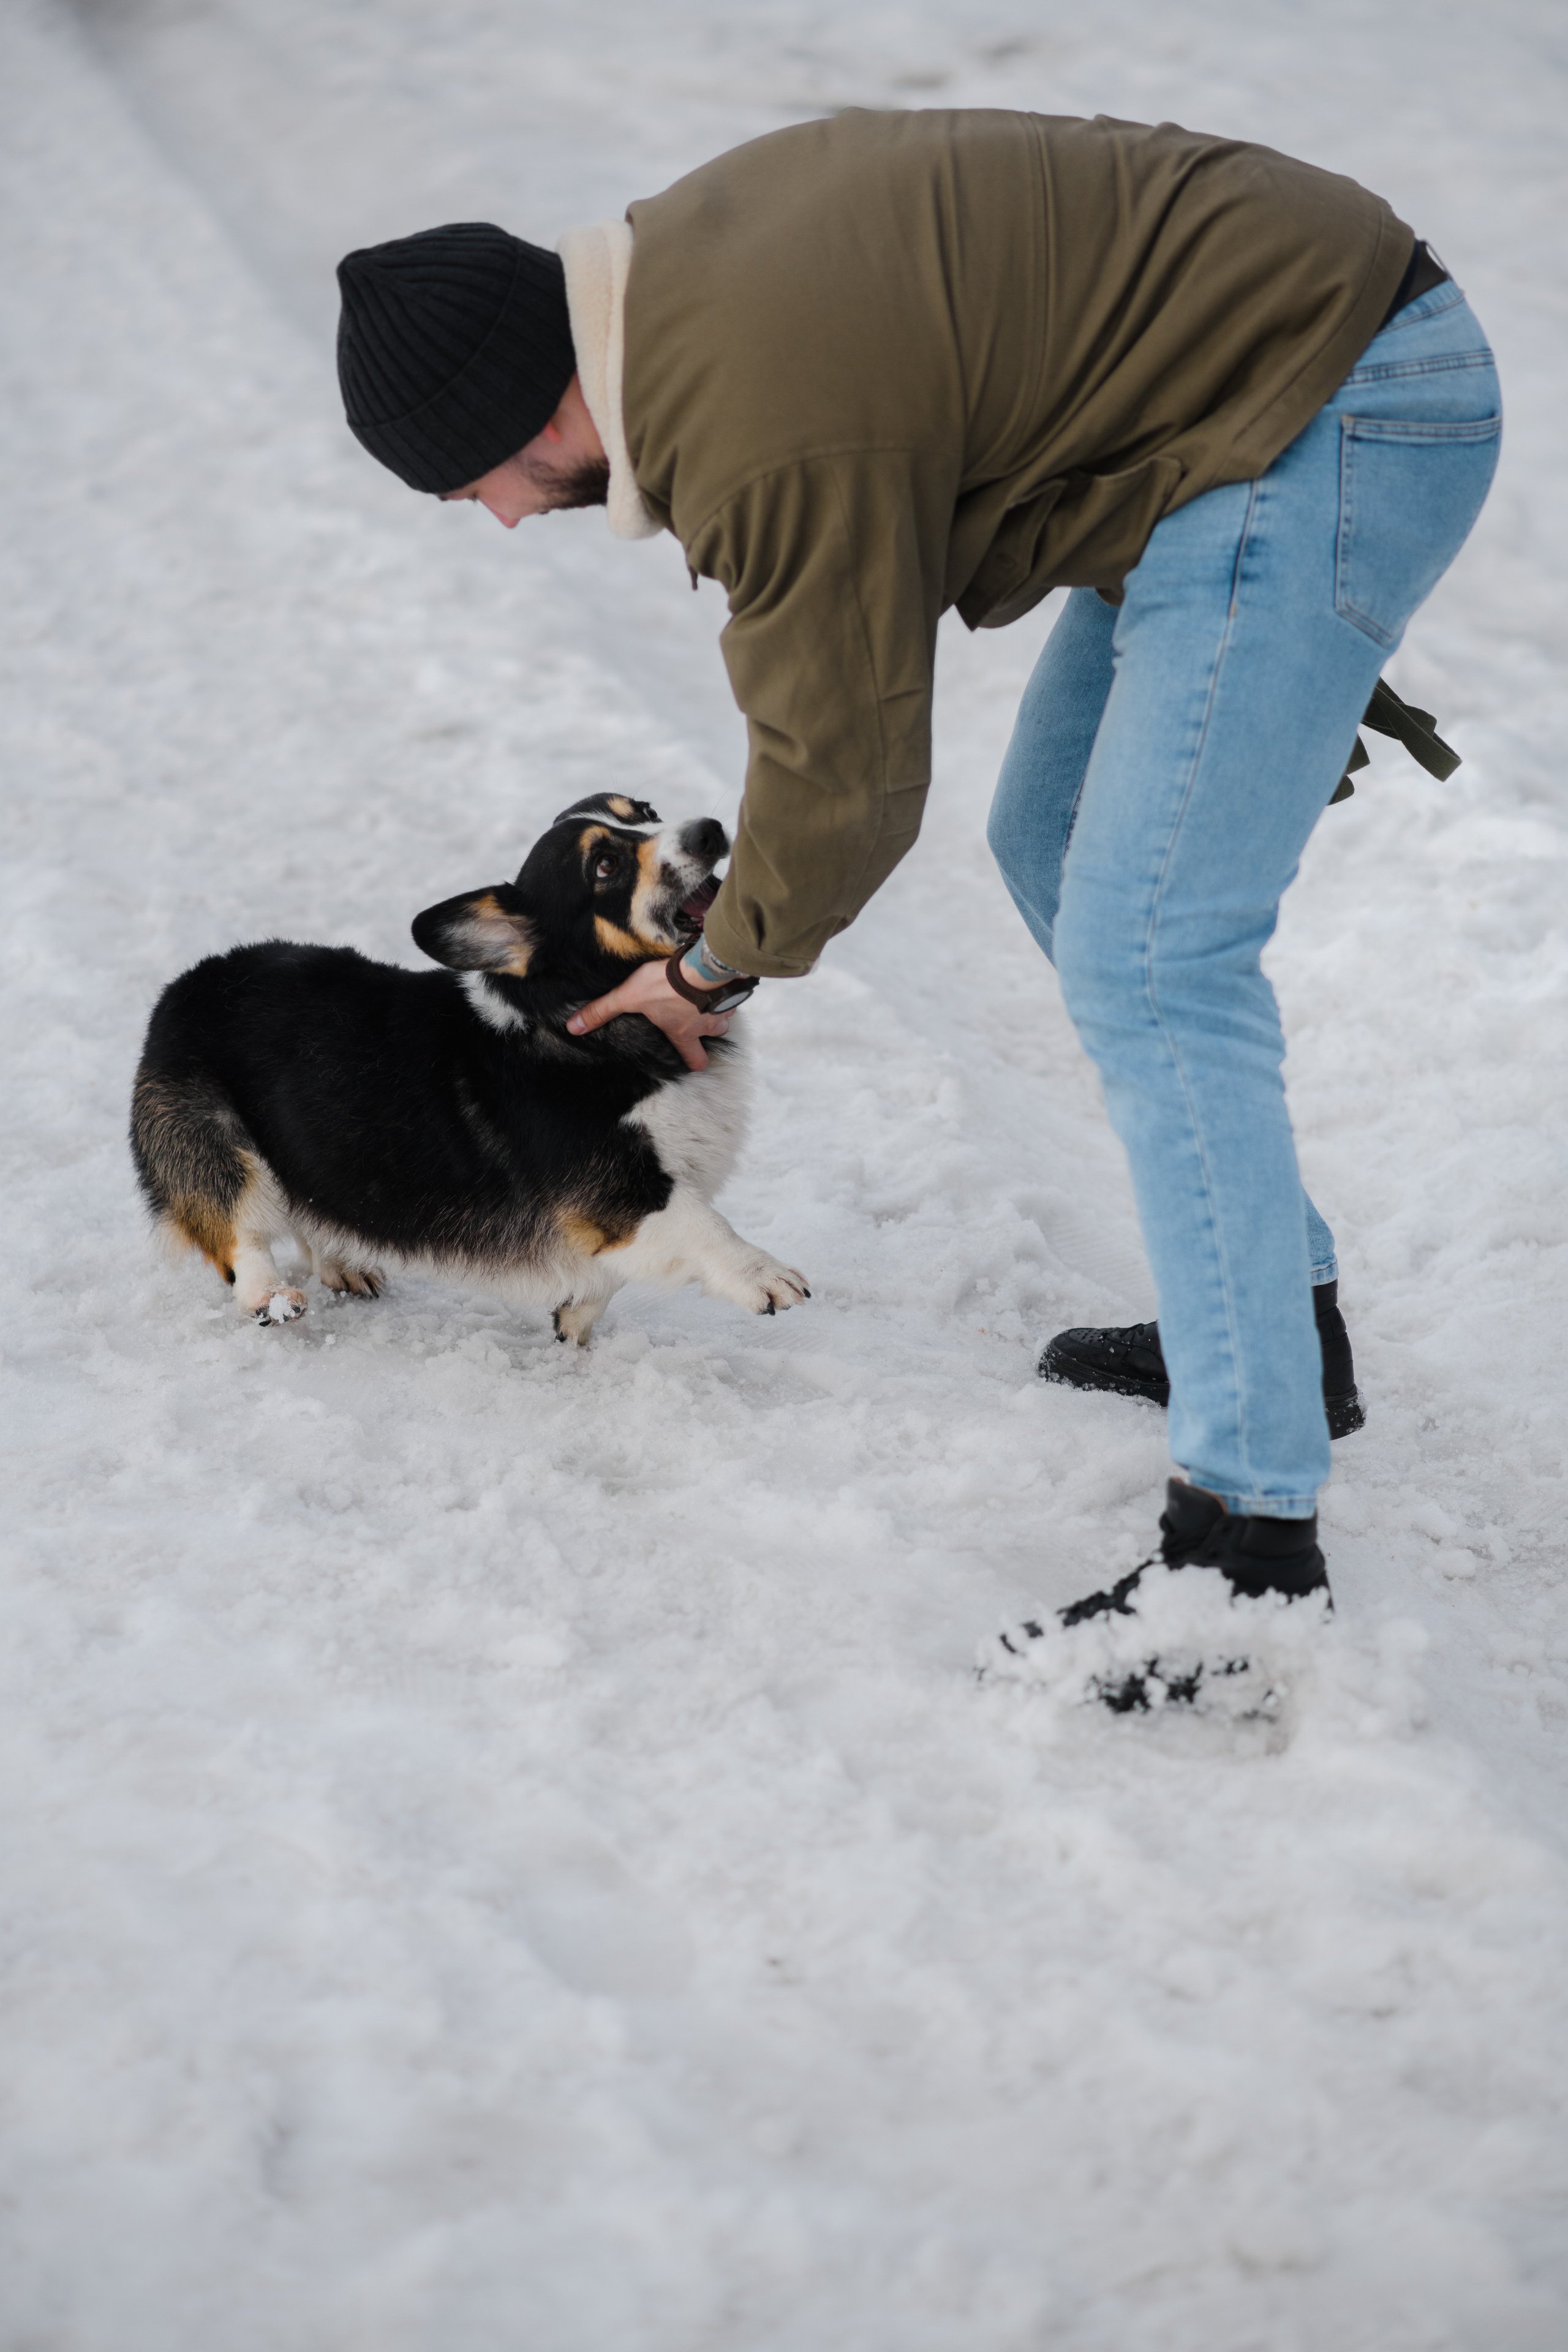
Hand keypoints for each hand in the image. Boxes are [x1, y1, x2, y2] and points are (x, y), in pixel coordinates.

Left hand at [566, 955, 731, 1070]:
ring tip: (708, 997)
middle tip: (701, 1021)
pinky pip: (732, 994)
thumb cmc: (664, 986)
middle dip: (710, 1032)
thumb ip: (602, 1012)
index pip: (695, 1060)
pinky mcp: (731, 990)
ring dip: (718, 1009)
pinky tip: (716, 980)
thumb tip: (573, 1028)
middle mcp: (705, 1026)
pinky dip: (725, 990)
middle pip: (715, 1037)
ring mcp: (722, 1009)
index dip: (694, 1061)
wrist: (697, 967)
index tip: (693, 1059)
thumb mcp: (627, 998)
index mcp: (683, 1033)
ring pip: (725, 1015)